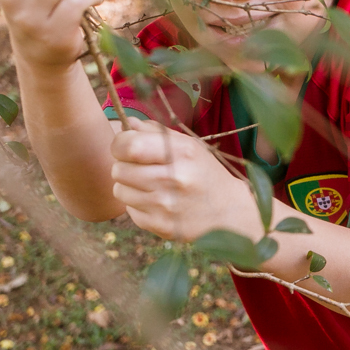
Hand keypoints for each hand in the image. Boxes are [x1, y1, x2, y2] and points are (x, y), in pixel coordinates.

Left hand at [110, 119, 261, 241]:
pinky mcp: (160, 225)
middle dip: (125, 166)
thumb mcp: (189, 146)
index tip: (125, 146)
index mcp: (182, 153)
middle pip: (119, 169)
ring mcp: (166, 205)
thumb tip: (125, 123)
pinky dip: (138, 204)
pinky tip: (157, 202)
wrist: (229, 212)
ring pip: (120, 190)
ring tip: (150, 185)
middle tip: (141, 167)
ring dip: (130, 186)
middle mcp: (174, 178)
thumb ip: (156, 132)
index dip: (120, 144)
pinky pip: (129, 210)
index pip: (129, 146)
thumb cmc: (205, 173)